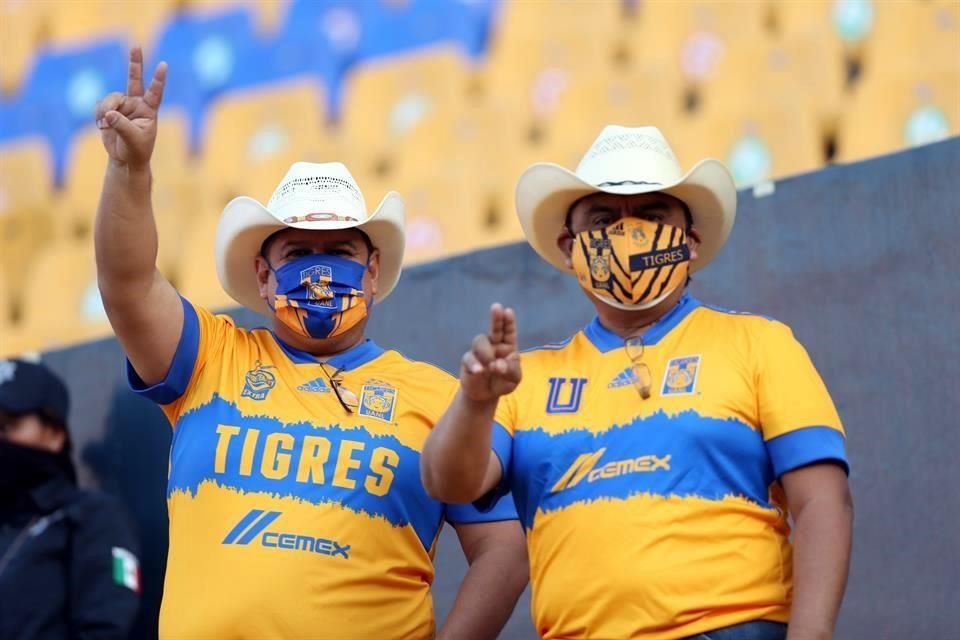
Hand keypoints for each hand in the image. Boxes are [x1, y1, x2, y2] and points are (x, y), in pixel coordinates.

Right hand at [95, 47, 166, 168]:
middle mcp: (137, 104)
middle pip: (134, 80)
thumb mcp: (132, 139)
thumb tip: (108, 113)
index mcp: (149, 110)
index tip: (164, 65)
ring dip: (106, 110)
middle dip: (135, 64)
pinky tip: (102, 126)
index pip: (155, 92)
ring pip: (111, 98)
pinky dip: (98, 116)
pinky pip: (100, 106)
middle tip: (136, 46)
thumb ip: (121, 125)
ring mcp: (123, 105)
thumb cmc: (136, 150)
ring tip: (105, 124)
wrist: (125, 158)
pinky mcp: (109, 109)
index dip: (158, 79)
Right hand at [460, 304, 521, 402]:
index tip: (508, 311)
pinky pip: (469, 357)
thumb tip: (499, 364)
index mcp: (508, 347)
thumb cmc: (502, 382)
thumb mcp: (513, 379)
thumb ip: (511, 370)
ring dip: (486, 353)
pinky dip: (474, 364)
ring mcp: (480, 352)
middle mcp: (494, 345)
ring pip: (480, 341)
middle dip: (496, 318)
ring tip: (490, 367)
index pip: (508, 331)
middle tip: (496, 307)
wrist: (485, 395)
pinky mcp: (468, 360)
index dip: (508, 321)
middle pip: (494, 328)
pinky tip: (479, 371)